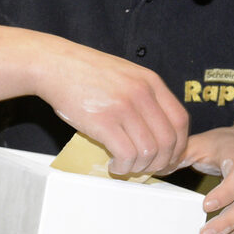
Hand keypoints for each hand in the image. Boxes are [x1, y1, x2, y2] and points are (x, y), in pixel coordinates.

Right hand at [35, 41, 188, 175]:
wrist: (53, 64)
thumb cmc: (83, 71)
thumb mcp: (124, 73)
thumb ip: (143, 95)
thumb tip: (153, 130)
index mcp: (150, 81)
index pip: (180, 120)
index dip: (178, 145)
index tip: (167, 157)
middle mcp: (142, 93)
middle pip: (168, 140)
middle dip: (161, 163)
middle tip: (147, 169)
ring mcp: (123, 107)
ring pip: (149, 152)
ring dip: (140, 167)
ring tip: (126, 167)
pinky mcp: (103, 121)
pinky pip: (126, 154)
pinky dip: (123, 167)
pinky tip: (114, 166)